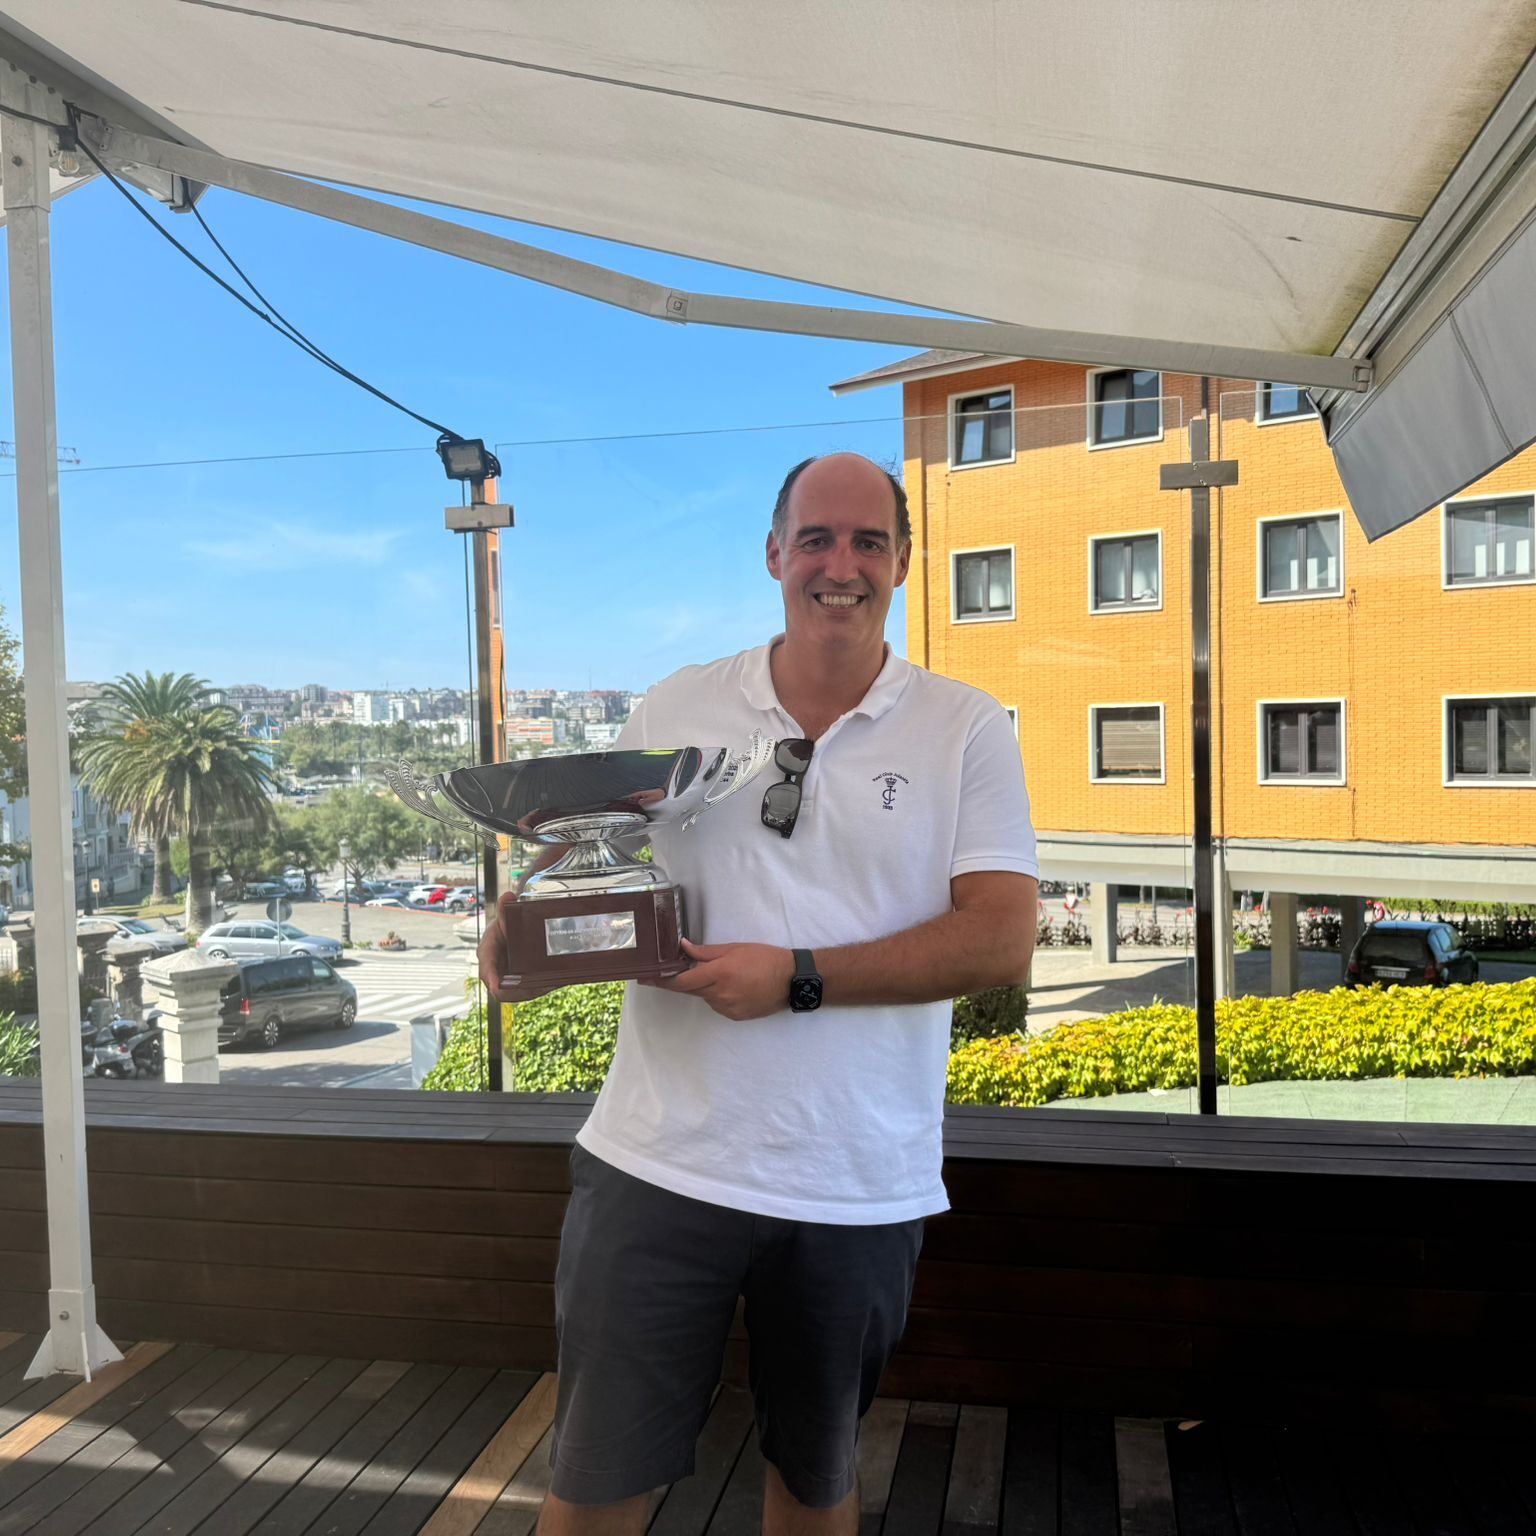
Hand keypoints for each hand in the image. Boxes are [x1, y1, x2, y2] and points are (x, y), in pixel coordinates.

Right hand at [477, 916, 555, 1004]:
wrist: (516, 927)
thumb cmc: (507, 923)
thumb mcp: (506, 915)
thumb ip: (506, 908)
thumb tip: (507, 896)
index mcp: (487, 953)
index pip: (486, 970)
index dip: (491, 979)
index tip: (496, 986)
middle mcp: (495, 968)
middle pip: (502, 988)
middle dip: (517, 991)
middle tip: (535, 987)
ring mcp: (507, 976)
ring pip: (516, 992)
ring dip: (530, 991)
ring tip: (547, 984)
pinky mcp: (519, 980)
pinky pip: (526, 989)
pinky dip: (538, 987)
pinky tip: (551, 982)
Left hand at [652, 939, 794, 1020]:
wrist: (791, 980)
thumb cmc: (764, 958)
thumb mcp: (734, 948)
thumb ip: (705, 951)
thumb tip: (682, 947)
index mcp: (717, 974)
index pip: (681, 981)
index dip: (662, 981)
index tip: (646, 979)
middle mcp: (719, 994)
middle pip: (690, 990)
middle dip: (683, 981)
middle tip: (678, 971)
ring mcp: (726, 1008)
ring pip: (705, 997)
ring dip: (704, 987)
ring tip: (724, 975)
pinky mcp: (735, 1016)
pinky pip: (717, 1005)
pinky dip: (718, 996)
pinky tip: (734, 986)